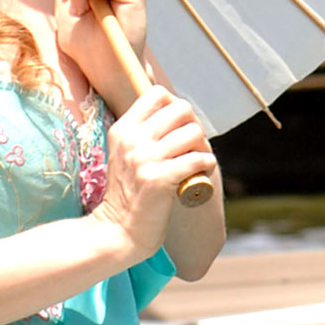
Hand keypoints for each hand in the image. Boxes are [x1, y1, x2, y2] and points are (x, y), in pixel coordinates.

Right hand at [92, 88, 214, 257]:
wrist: (118, 230)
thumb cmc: (131, 193)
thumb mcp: (128, 154)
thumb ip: (146, 132)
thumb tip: (180, 109)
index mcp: (124, 129)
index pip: (158, 94)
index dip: (176, 108)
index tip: (177, 131)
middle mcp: (133, 139)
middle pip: (182, 109)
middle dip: (193, 127)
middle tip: (191, 149)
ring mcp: (145, 159)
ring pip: (194, 133)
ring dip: (203, 148)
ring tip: (195, 164)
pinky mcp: (159, 179)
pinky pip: (198, 159)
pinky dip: (206, 166)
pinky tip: (199, 176)